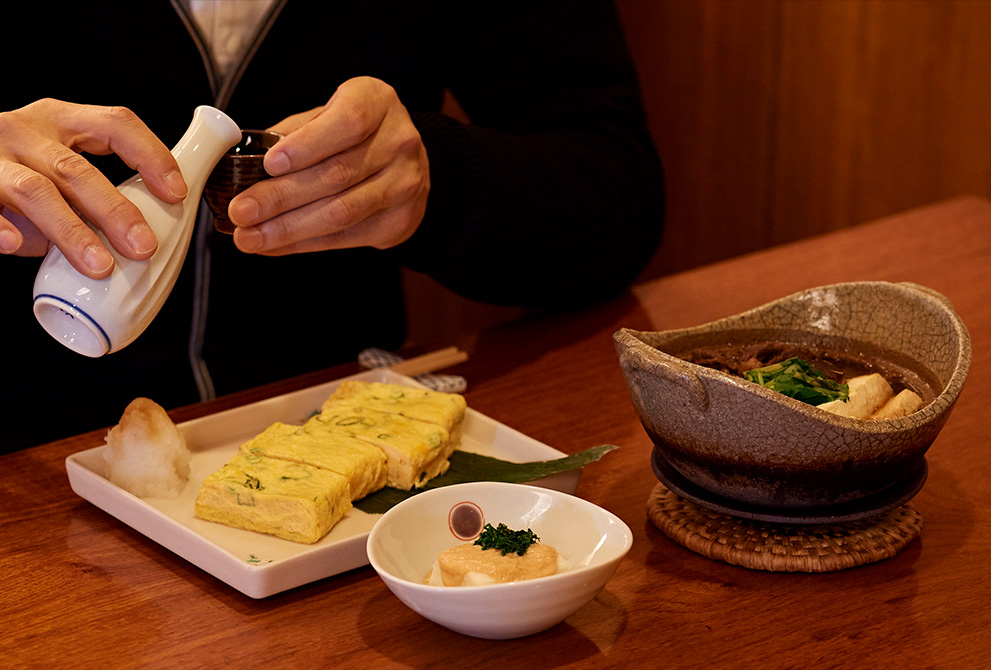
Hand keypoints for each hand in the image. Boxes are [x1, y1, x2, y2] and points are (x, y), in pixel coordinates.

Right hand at [0, 99, 187, 277]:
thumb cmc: (17, 175)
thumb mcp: (57, 169)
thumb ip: (92, 197)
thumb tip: (140, 240)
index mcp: (59, 119)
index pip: (116, 123)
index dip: (150, 154)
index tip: (177, 192)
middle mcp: (23, 132)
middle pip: (76, 169)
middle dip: (114, 211)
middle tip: (144, 246)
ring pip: (34, 191)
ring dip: (72, 231)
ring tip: (100, 265)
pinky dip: (0, 228)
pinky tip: (16, 245)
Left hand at [228, 76, 429, 254]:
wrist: (405, 163)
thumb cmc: (355, 134)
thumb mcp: (328, 116)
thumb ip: (293, 134)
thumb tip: (239, 165)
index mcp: (378, 103)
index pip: (348, 122)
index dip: (308, 145)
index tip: (270, 164)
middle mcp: (399, 143)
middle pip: (337, 174)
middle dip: (281, 196)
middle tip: (241, 210)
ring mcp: (404, 185)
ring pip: (341, 212)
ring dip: (288, 228)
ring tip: (249, 236)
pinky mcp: (400, 221)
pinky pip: (346, 237)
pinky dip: (303, 243)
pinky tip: (273, 245)